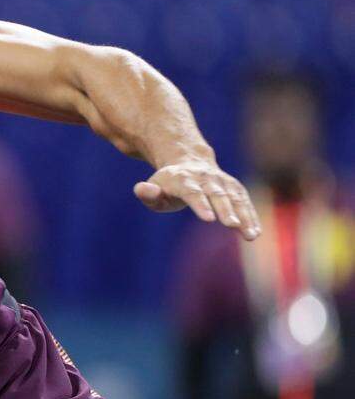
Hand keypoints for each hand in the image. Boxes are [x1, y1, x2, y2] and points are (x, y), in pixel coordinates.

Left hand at [134, 160, 260, 239]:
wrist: (188, 163)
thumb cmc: (167, 185)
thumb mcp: (153, 189)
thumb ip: (147, 193)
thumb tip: (143, 189)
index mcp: (183, 179)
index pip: (192, 192)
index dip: (201, 205)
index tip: (209, 219)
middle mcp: (205, 178)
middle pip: (217, 195)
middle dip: (225, 209)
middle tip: (232, 225)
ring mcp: (222, 181)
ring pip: (235, 198)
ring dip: (244, 215)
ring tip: (250, 235)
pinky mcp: (234, 187)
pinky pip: (244, 201)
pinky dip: (251, 215)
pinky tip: (256, 232)